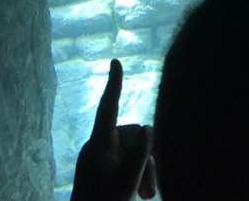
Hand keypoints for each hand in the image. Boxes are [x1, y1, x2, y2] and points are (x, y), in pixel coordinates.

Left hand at [70, 59, 155, 200]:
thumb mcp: (129, 179)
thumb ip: (142, 151)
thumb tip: (149, 127)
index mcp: (99, 144)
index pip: (108, 106)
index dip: (114, 83)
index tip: (115, 61)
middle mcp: (98, 145)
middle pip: (134, 135)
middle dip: (146, 158)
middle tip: (149, 192)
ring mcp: (100, 157)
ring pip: (134, 149)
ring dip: (144, 170)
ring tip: (146, 195)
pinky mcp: (102, 167)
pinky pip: (125, 159)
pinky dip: (136, 173)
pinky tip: (141, 193)